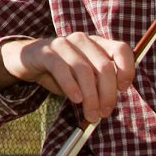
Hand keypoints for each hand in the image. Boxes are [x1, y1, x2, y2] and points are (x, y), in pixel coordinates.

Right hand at [0, 32, 136, 122]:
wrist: (28, 60)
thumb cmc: (62, 71)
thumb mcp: (84, 76)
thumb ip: (98, 84)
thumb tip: (109, 105)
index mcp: (97, 44)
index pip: (121, 50)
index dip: (127, 69)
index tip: (123, 89)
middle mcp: (83, 40)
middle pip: (104, 66)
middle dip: (107, 94)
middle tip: (104, 113)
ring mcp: (64, 44)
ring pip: (84, 70)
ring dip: (90, 97)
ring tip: (90, 115)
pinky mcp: (46, 52)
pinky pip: (61, 69)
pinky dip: (71, 86)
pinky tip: (75, 99)